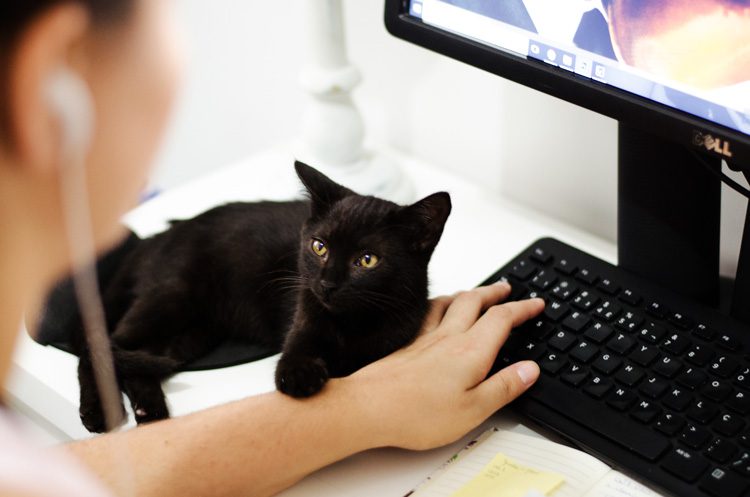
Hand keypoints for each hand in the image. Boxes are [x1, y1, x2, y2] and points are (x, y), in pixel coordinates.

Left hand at [343, 282, 543, 449]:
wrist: (368, 407)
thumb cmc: (416, 413)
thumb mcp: (472, 410)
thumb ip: (503, 387)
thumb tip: (529, 370)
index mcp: (470, 352)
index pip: (502, 319)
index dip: (523, 308)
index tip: (536, 304)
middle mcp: (448, 337)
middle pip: (475, 301)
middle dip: (495, 292)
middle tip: (508, 288)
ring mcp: (425, 338)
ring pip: (450, 302)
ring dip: (469, 293)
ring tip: (477, 293)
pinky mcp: (407, 344)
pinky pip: (428, 312)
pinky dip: (440, 303)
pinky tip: (435, 309)